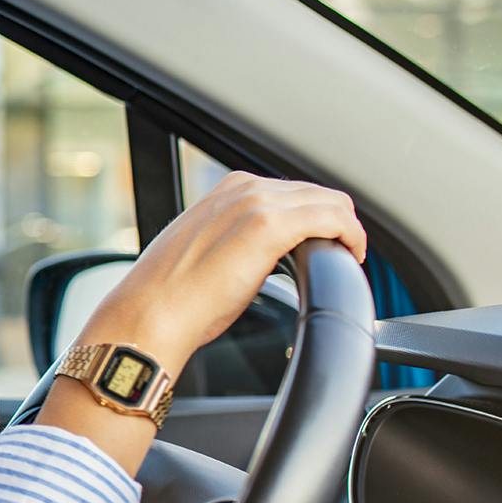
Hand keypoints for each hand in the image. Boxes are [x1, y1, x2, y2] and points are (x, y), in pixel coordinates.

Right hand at [85, 171, 368, 375]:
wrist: (150, 313)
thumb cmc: (170, 296)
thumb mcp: (205, 250)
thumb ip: (234, 239)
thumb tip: (256, 257)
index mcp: (226, 190)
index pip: (293, 191)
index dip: (316, 218)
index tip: (321, 245)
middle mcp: (243, 188)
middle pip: (318, 193)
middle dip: (335, 223)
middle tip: (339, 257)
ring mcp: (256, 204)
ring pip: (332, 202)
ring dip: (345, 230)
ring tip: (344, 259)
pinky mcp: (270, 227)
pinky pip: (334, 220)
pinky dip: (351, 237)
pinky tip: (350, 258)